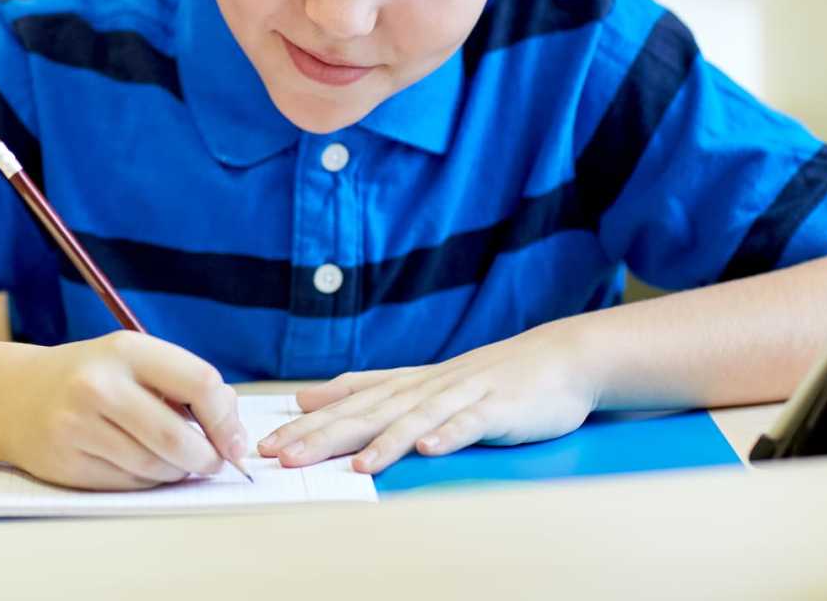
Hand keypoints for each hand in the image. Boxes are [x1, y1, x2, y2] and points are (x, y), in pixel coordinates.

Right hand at [2, 331, 246, 490]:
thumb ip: (185, 385)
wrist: (17, 396)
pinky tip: (141, 466)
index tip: (234, 440)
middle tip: (213, 463)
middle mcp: (99, 385)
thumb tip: (233, 431)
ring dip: (177, 473)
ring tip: (176, 463)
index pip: (200, 382)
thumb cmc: (92, 377)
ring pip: (155, 468)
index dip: (227, 419)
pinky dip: (147, 483)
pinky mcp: (66, 463)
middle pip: (178, 438)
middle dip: (207, 459)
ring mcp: (78, 426)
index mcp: (127, 349)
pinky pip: (128, 486)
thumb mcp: (134, 360)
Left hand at [257, 321, 598, 473]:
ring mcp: (461, 397)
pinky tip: (429, 449)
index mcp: (404, 385)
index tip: (269, 445)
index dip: (307, 425)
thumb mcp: (418, 382)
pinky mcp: (496, 409)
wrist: (557, 359)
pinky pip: (470, 424)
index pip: (347, 404)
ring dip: (385, 441)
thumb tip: (306, 396)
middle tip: (286, 456)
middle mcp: (425, 388)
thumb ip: (364, 389)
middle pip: (368, 412)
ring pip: (414, 419)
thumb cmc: (485, 378)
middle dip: (325, 436)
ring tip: (357, 465)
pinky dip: (449, 435)